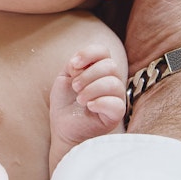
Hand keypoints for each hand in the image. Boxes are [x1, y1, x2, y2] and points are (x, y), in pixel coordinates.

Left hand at [48, 43, 125, 171]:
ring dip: (91, 89)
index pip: (103, 51)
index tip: (73, 66)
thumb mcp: (64, 78)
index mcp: (99, 69)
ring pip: (114, 83)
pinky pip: (117, 103)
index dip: (88, 54)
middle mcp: (112, 81)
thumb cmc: (65, 103)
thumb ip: (73, 66)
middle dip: (87, 75)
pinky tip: (89, 107)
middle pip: (110, 66)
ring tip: (80, 99)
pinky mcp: (116, 114)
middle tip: (75, 87)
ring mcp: (117, 97)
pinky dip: (100, 102)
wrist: (63, 128)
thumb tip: (80, 64)